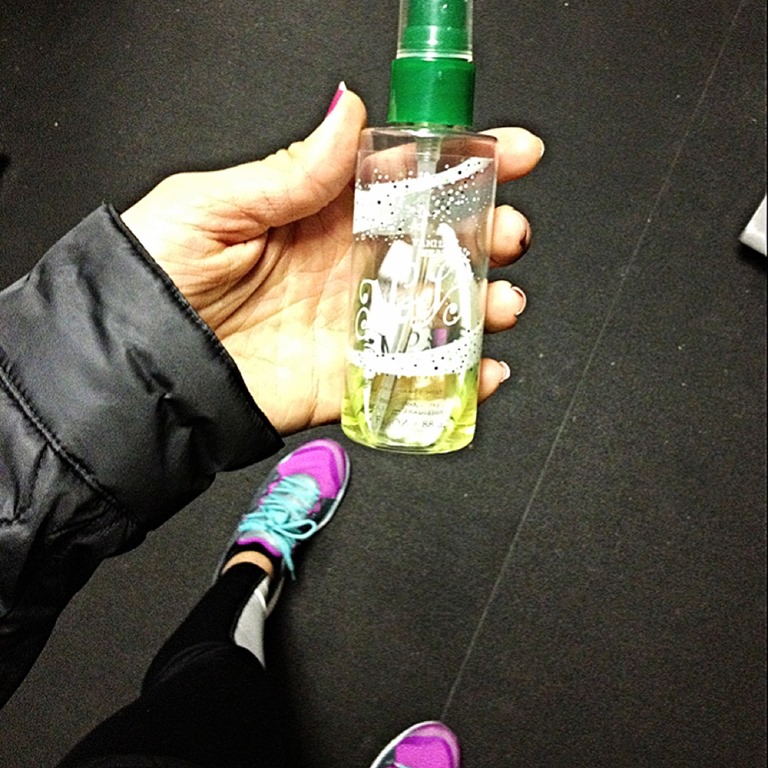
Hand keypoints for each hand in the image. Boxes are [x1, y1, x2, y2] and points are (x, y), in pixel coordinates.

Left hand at [121, 86, 543, 435]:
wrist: (138, 368)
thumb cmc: (155, 276)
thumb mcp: (212, 205)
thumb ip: (288, 170)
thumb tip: (346, 113)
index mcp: (315, 210)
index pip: (401, 176)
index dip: (460, 160)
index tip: (506, 151)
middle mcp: (342, 262)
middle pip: (433, 241)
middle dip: (485, 233)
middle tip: (508, 231)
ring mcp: (349, 320)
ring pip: (434, 307)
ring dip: (480, 303)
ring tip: (501, 302)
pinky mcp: (345, 377)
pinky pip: (410, 376)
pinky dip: (455, 376)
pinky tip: (483, 368)